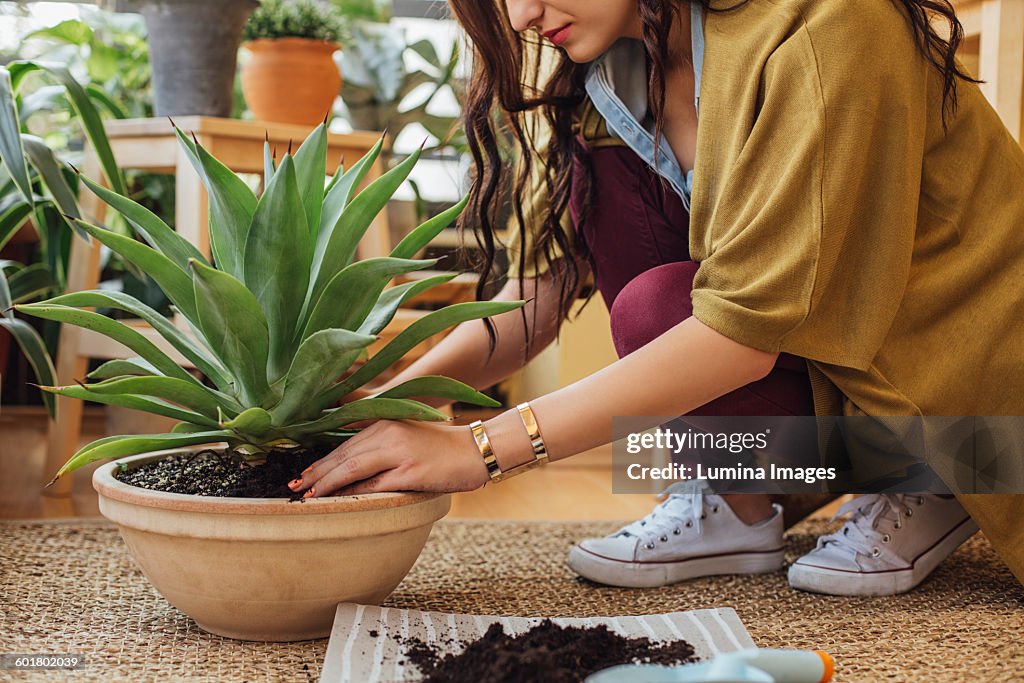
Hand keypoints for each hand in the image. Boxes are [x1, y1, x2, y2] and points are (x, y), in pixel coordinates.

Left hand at [287, 420, 489, 496]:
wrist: (477, 450)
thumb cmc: (443, 449)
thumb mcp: (408, 436)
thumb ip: (382, 445)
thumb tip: (352, 469)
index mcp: (386, 422)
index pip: (345, 444)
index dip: (321, 461)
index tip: (303, 475)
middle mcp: (389, 433)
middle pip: (343, 455)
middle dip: (316, 473)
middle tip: (295, 489)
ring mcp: (399, 452)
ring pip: (352, 468)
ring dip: (327, 485)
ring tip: (309, 497)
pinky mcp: (411, 472)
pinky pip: (374, 485)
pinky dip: (353, 494)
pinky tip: (339, 502)